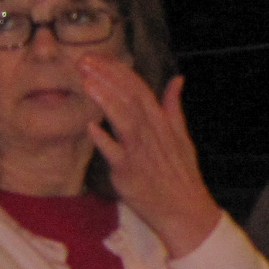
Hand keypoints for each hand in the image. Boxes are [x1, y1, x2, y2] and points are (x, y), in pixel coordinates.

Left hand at [78, 57, 223, 258]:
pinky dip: (103, 140)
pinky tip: (90, 127)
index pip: (140, 88)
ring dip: (105, 100)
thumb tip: (177, 80)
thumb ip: (174, 107)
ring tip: (86, 82)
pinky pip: (113, 154)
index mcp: (163, 122)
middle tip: (84, 61)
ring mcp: (138, 152)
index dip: (118, 71)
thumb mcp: (183, 137)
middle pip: (128, 98)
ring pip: (122, 120)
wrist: (185, 210)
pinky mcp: (127, 173)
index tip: (98, 58)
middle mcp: (151, 133)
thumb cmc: (182, 175)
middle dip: (106, 77)